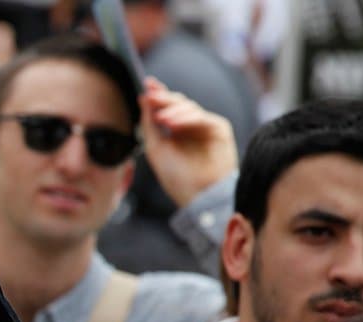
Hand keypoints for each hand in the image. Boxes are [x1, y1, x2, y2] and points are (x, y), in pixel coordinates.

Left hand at [139, 77, 237, 207]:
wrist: (197, 195)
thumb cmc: (176, 177)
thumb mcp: (155, 148)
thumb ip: (149, 123)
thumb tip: (144, 98)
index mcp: (176, 130)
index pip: (168, 107)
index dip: (159, 94)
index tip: (148, 84)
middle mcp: (191, 126)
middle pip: (178, 103)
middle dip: (164, 98)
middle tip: (151, 96)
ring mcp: (206, 126)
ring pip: (189, 108)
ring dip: (173, 110)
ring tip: (160, 119)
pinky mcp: (219, 129)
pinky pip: (202, 118)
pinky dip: (186, 119)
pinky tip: (172, 124)